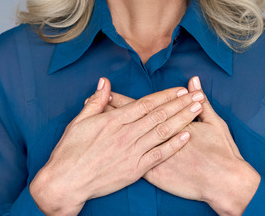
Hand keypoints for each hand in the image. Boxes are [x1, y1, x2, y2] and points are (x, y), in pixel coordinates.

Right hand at [29, 78, 204, 215]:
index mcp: (114, 120)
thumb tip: (105, 83)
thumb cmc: (70, 152)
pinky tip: (187, 136)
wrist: (66, 182)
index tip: (180, 89)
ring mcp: (132, 152)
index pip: (145, 104)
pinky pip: (159, 155)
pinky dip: (174, 145)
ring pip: (163, 132)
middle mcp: (126, 134)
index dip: (165, 95)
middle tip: (198, 95)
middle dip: (181, 103)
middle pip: (159, 115)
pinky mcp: (135, 169)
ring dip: (182, 119)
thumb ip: (96, 102)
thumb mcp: (79, 122)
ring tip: (198, 110)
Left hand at [109, 77, 259, 215]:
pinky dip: (118, 153)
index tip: (108, 92)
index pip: (141, 107)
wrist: (224, 182)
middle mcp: (159, 138)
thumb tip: (194, 82)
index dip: (123, 100)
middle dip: (111, 112)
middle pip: (129, 121)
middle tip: (92, 103)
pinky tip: (107, 149)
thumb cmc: (221, 153)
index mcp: (170, 123)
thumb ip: (201, 103)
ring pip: (127, 140)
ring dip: (111, 131)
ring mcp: (155, 157)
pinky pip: (131, 161)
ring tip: (94, 123)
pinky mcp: (154, 173)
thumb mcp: (214, 123)